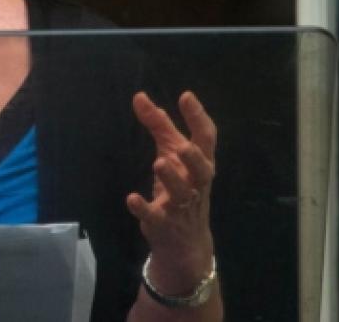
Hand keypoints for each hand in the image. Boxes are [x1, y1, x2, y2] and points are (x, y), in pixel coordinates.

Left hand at [126, 91, 216, 292]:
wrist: (185, 242)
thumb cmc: (181, 187)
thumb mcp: (171, 154)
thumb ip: (158, 126)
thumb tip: (139, 97)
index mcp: (201, 164)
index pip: (206, 140)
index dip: (198, 118)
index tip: (186, 96)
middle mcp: (196, 184)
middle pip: (203, 171)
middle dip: (194, 158)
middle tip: (183, 146)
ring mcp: (181, 206)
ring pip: (181, 193)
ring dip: (172, 179)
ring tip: (160, 163)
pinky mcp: (163, 223)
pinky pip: (155, 216)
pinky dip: (144, 208)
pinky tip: (132, 198)